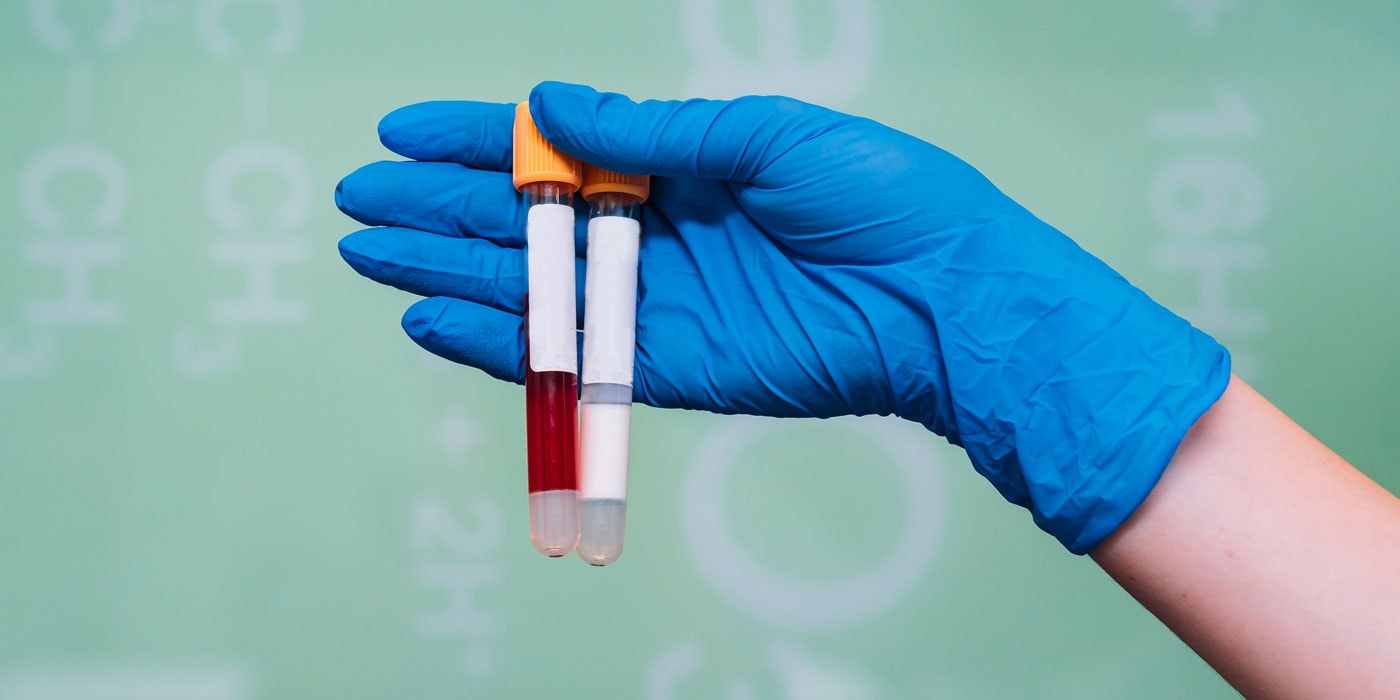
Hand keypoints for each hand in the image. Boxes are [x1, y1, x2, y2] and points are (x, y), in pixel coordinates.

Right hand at [335, 82, 1229, 552]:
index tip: (400, 131)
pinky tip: (434, 321)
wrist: (946, 295)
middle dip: (437, 209)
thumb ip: (654, 132)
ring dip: (448, 273)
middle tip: (358, 200)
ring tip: (371, 255)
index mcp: (676, 166)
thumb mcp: (765, 137)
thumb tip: (548, 104)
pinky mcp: (670, 368)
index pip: (553, 150)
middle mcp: (654, 234)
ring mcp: (658, 304)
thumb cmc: (878, 195)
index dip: (474, 140)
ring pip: (529, 289)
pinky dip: (501, 344)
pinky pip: (570, 357)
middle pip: (523, 221)